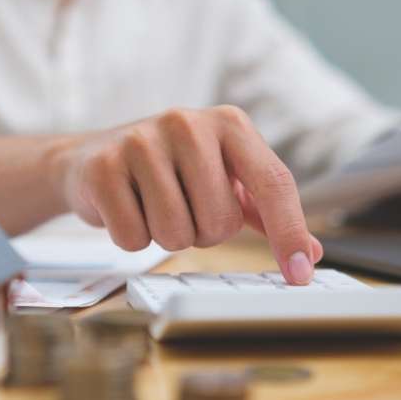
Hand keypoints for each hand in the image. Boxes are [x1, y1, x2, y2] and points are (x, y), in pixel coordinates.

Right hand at [55, 106, 322, 284]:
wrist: (91, 156)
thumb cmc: (169, 171)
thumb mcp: (221, 176)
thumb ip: (263, 211)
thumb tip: (309, 252)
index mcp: (229, 123)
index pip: (273, 183)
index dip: (289, 233)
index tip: (299, 276)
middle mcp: (188, 123)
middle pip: (220, 222)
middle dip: (204, 232)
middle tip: (183, 208)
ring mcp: (141, 142)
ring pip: (176, 234)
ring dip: (167, 236)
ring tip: (153, 206)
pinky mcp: (103, 167)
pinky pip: (133, 238)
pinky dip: (132, 237)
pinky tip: (126, 208)